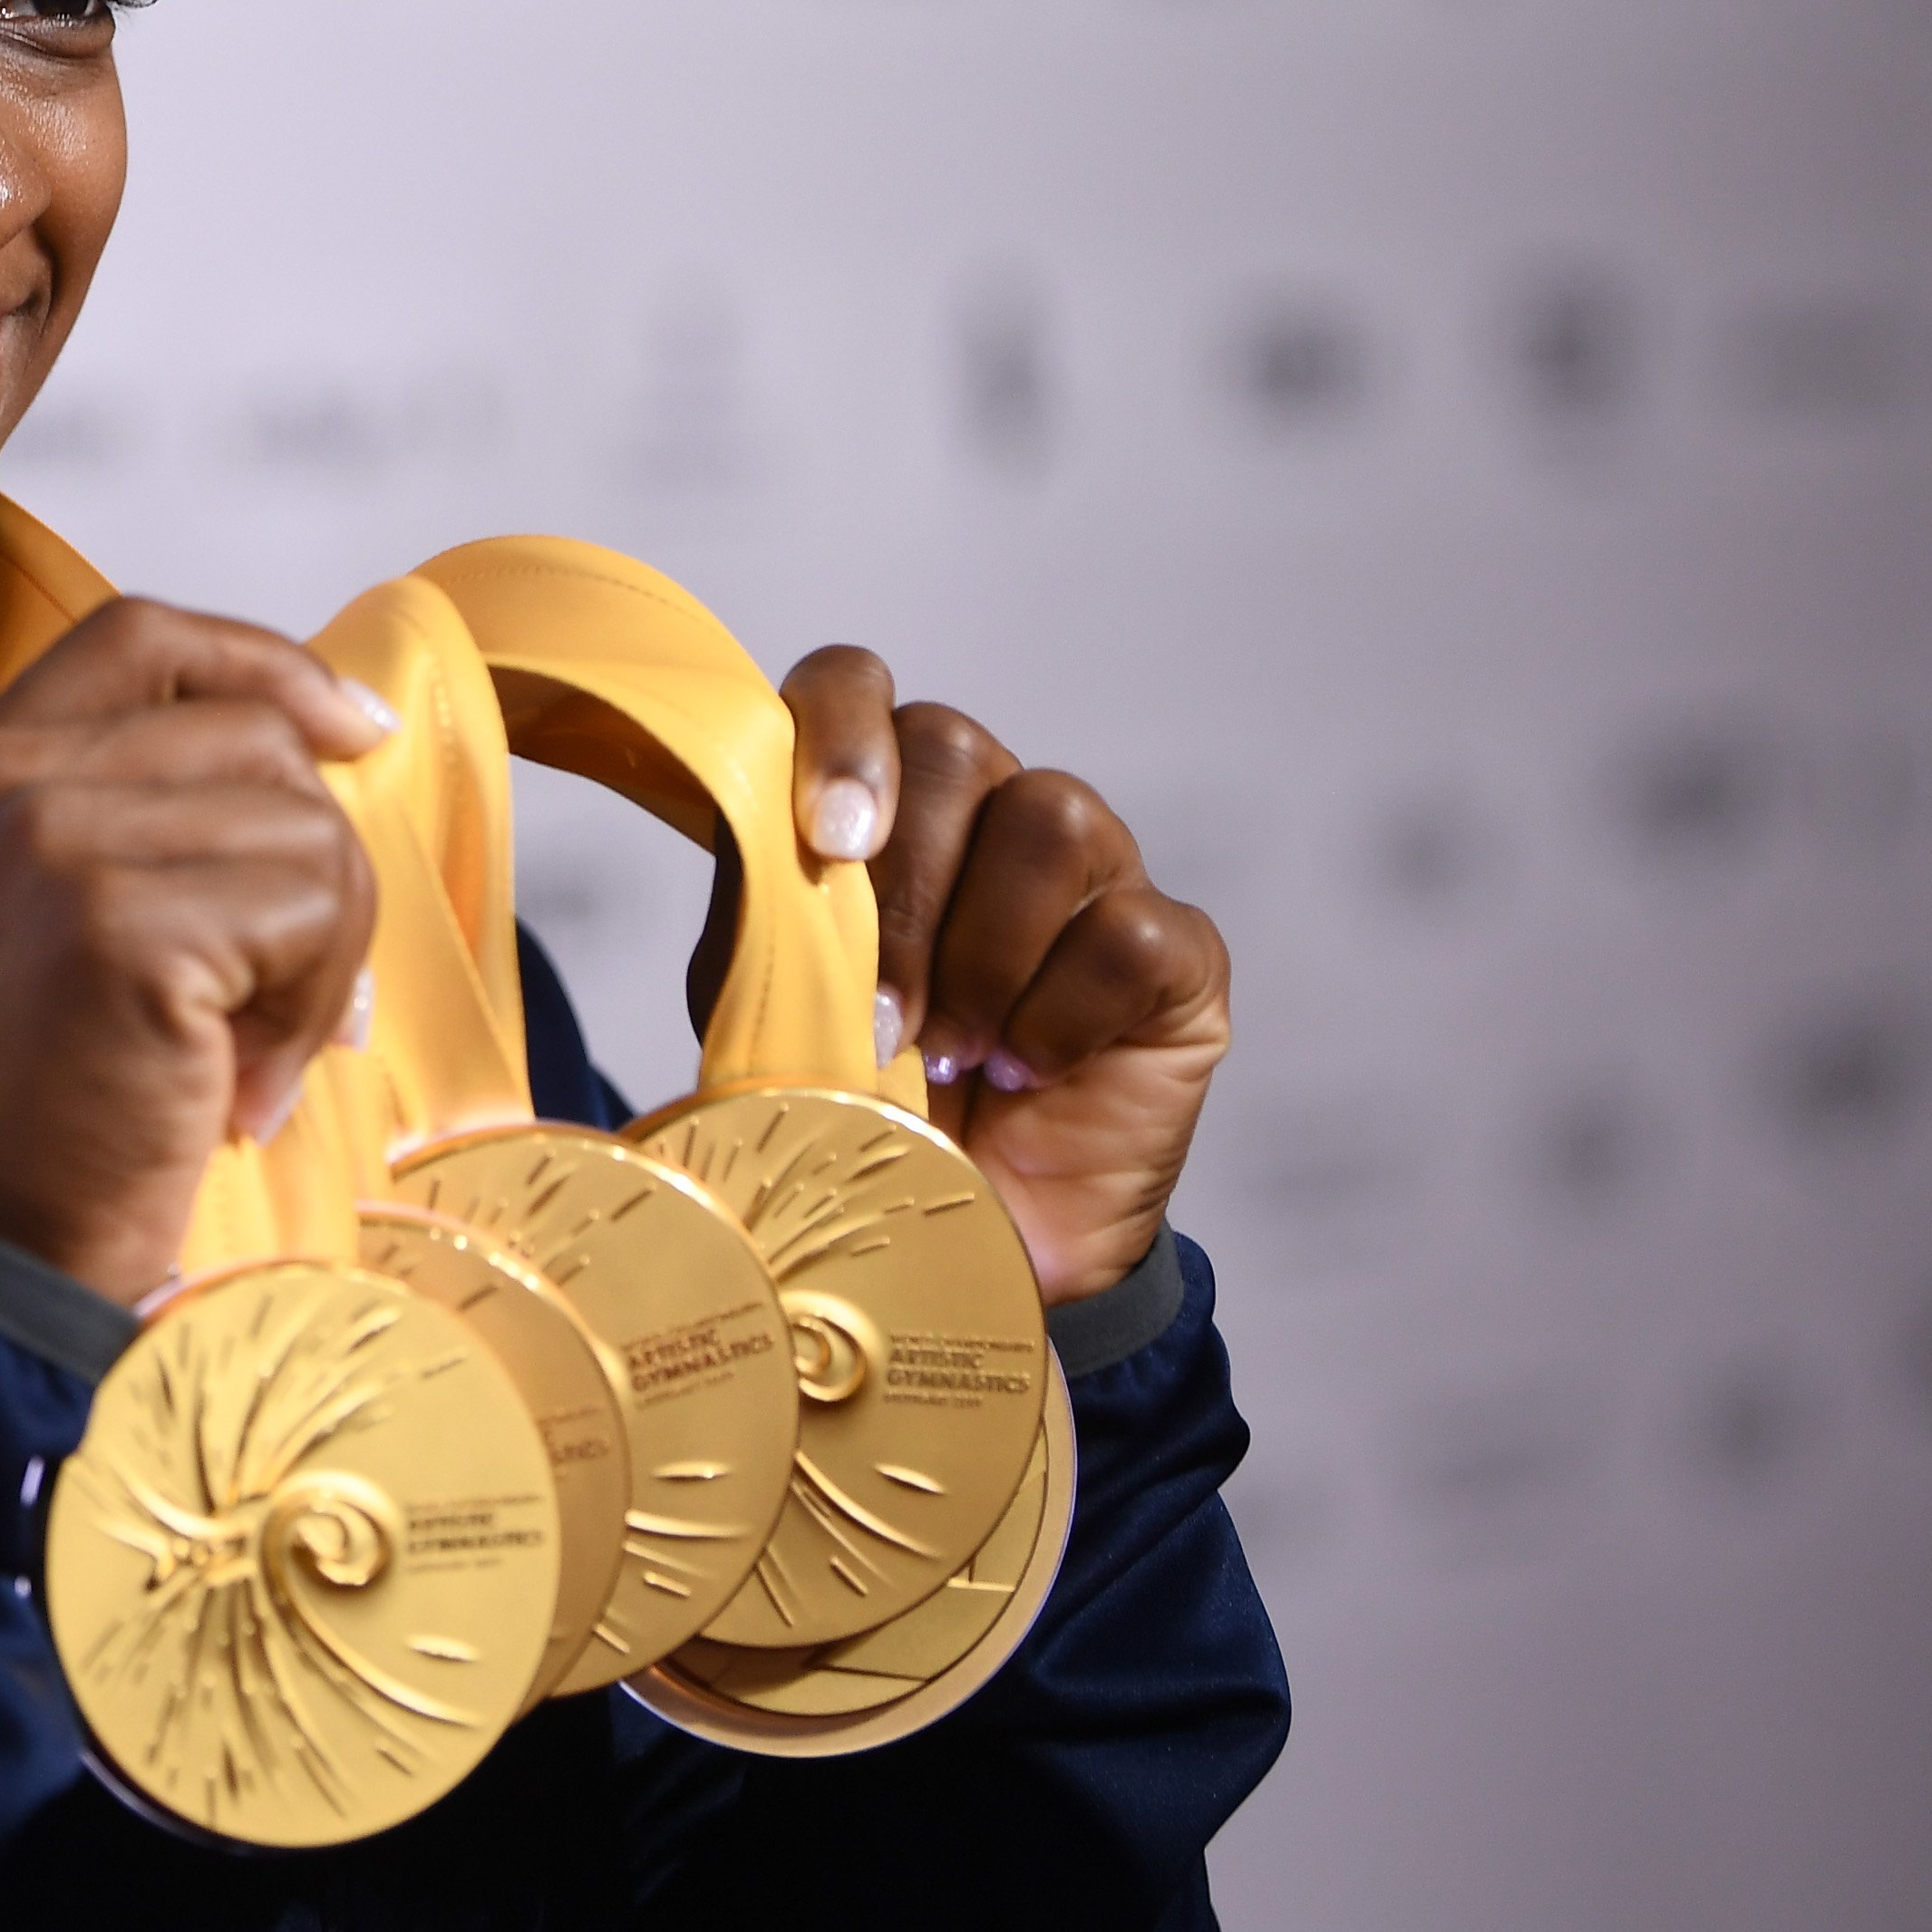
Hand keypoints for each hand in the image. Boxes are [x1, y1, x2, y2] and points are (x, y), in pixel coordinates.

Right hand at [0, 600, 389, 1304]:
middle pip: (253, 737)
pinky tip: (237, 1091)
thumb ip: (122, 818)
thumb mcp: (32, 925)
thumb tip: (324, 750)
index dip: (266, 665)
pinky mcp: (118, 926)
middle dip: (310, 868)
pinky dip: (306, 1011)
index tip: (352, 732)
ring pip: (302, 824)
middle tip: (274, 1006)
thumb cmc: (24, 1118)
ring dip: (316, 955)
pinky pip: (310, 909)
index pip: (140, 638)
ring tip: (240, 1060)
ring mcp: (50, 844)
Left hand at [734, 649, 1233, 1303]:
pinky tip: (1028, 1070)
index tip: (829, 838)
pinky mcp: (1176, 951)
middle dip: (904, 891)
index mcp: (878, 805)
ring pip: (1048, 818)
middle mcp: (987, 813)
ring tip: (951, 1053)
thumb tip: (755, 867)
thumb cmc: (867, 1110)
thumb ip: (761, 928)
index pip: (856, 686)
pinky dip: (1060, 1014)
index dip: (839, 734)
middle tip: (885, 1017)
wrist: (974, 1244)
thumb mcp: (779, 1018)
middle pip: (952, 747)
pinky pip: (1127, 931)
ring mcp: (1093, 874)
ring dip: (983, 954)